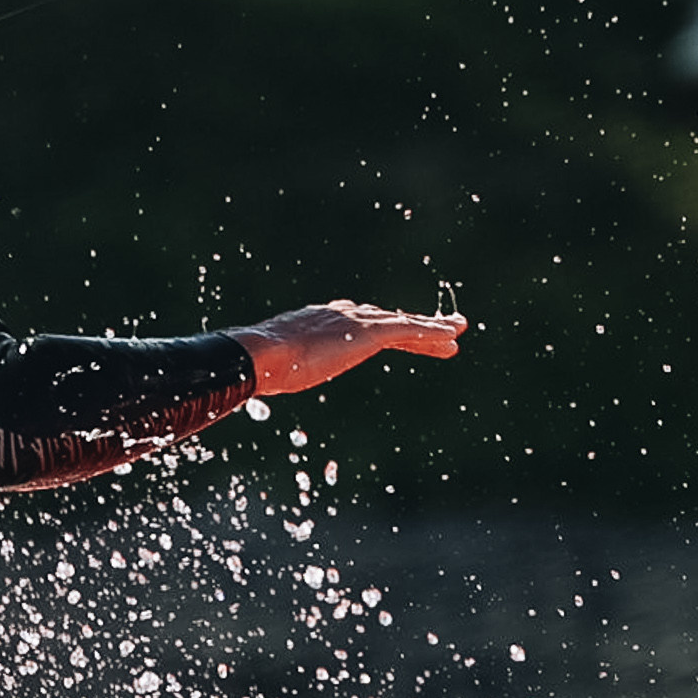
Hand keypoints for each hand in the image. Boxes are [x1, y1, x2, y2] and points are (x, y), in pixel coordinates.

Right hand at [230, 299, 465, 396]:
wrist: (257, 355)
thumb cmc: (251, 366)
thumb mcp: (263, 369)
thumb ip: (264, 372)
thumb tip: (240, 383)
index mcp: (314, 320)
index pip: (353, 319)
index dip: (376, 324)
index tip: (391, 327)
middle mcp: (338, 314)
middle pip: (383, 317)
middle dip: (410, 324)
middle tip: (436, 328)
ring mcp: (354, 322)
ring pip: (402, 323)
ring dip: (431, 327)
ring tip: (456, 332)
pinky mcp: (367, 333)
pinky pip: (408, 332)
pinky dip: (431, 333)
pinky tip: (451, 337)